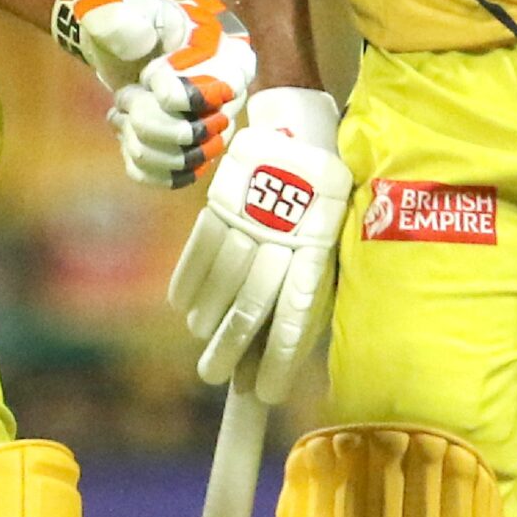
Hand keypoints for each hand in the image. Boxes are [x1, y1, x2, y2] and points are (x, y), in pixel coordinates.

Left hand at [54, 0, 256, 187]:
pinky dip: (137, 161)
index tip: (149, 74)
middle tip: (128, 93)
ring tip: (123, 113)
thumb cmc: (126, 23)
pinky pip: (170, 178)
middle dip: (146, 117)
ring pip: (180, 160)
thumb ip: (119, 18)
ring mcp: (212, 130)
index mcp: (229, 57)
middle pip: (194, 133)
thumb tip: (138, 43)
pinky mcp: (190, 153)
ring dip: (138, 139)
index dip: (174, 93)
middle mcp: (229, 99)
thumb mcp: (121, 10)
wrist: (116, 47)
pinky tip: (125, 135)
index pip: (217, 92)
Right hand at [168, 90, 350, 401]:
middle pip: (253, 300)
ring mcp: (250, 213)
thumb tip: (284, 342)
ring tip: (199, 340)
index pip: (299, 310)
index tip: (266, 392)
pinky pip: (200, 247)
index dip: (282, 355)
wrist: (300, 125)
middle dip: (232, 346)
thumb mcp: (334, 233)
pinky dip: (188, 279)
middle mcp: (285, 232)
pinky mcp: (222, 197)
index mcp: (320, 244)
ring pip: (224, 277)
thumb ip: (313, 281)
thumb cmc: (323, 194)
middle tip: (214, 377)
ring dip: (207, 316)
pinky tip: (182, 306)